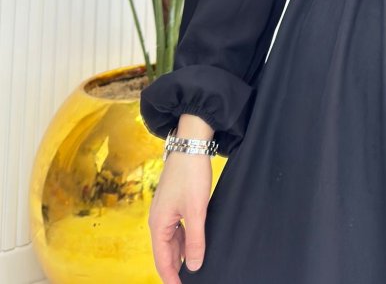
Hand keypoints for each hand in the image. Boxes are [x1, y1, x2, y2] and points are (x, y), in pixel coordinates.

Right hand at [148, 151, 213, 281]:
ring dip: (181, 254)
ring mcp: (166, 212)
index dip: (170, 277)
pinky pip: (177, 229)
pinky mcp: (174, 204)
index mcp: (158, 225)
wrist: (191, 145)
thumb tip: (195, 266)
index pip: (162, 260)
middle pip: (166, 253)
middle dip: (176, 268)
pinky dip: (185, 240)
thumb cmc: (191, 175)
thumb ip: (196, 240)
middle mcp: (158, 221)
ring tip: (194, 268)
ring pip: (172, 241)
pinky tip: (195, 244)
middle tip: (190, 280)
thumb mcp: (196, 210)